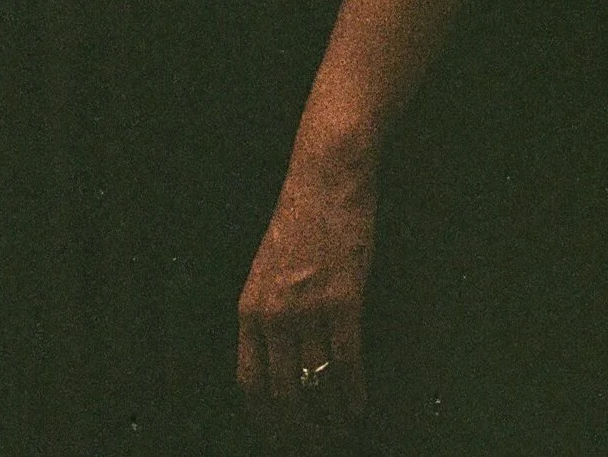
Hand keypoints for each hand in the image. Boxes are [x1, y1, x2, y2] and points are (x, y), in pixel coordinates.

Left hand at [237, 142, 376, 432]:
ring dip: (328, 416)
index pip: (250, 383)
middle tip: (313, 447)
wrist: (326, 178)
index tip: (280, 438)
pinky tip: (357, 405)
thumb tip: (277, 363)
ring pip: (315, 383)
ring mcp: (308, 308)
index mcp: (250, 308)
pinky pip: (346, 361)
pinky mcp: (343, 299)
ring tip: (339, 431)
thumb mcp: (267, 268)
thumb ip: (266, 313)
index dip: (265, 419)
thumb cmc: (299, 219)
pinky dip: (352, 391)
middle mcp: (274, 314)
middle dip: (298, 430)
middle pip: (282, 393)